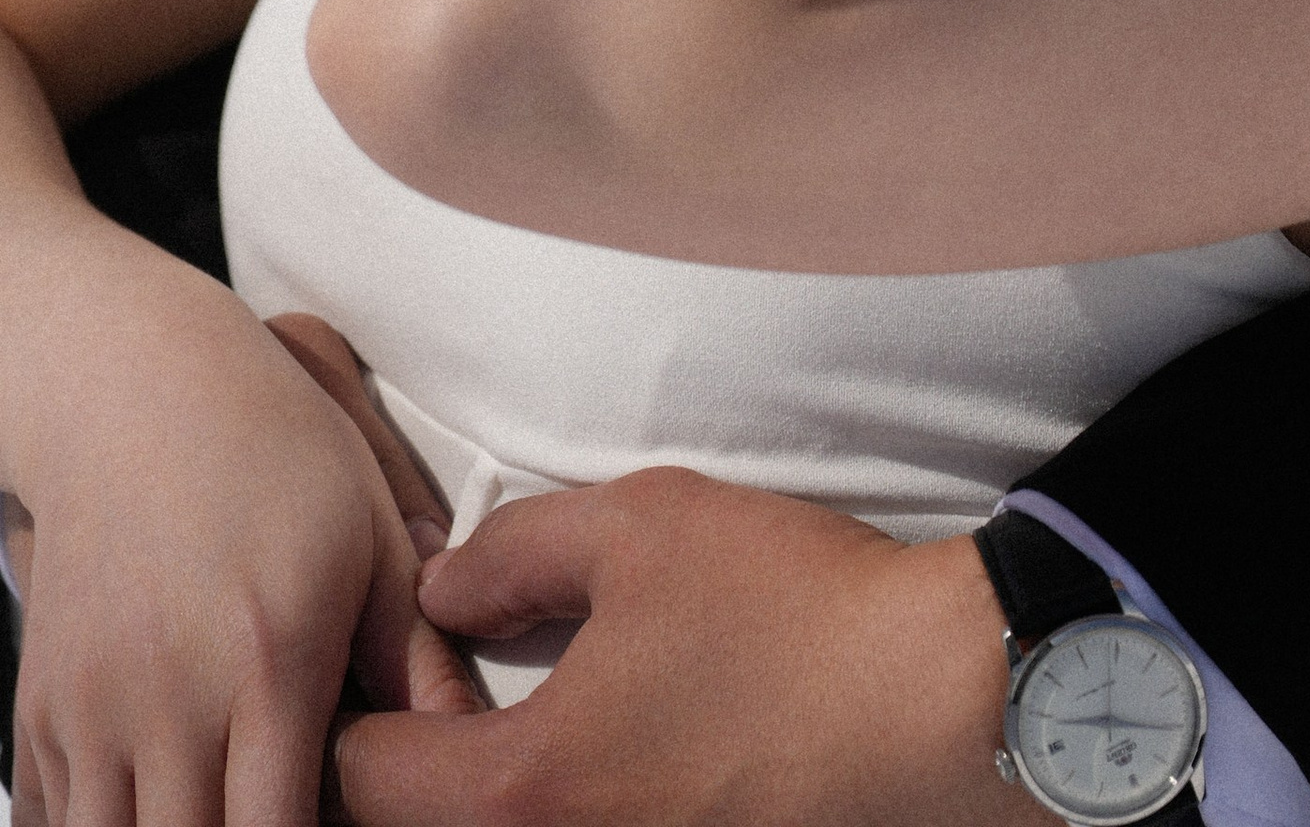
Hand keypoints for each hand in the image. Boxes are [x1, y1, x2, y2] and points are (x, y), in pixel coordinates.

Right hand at [7, 247, 445, 826]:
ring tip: (220, 805)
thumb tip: (463, 740)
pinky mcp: (38, 711)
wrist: (137, 393)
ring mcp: (91, 712)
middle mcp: (169, 701)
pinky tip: (158, 804)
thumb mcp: (369, 534)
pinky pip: (52, 823)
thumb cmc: (275, 452)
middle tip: (281, 812)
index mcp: (268, 662)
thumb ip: (413, 655)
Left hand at [334, 471, 1016, 826]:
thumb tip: (440, 592)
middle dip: (411, 764)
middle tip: (440, 686)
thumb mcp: (640, 528)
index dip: (358, 703)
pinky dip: (569, 804)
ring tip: (522, 719)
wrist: (933, 699)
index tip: (390, 651)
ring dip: (489, 791)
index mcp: (523, 788)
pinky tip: (615, 744)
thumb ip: (510, 554)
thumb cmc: (790, 611)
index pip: (361, 778)